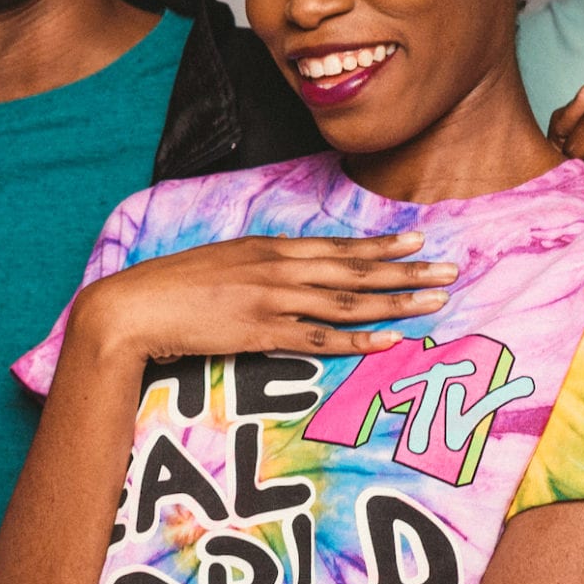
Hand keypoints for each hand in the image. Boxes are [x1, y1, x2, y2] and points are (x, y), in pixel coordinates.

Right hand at [77, 232, 454, 362]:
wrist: (133, 307)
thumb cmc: (170, 287)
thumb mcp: (219, 262)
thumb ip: (255, 266)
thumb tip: (282, 272)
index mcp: (267, 247)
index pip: (336, 246)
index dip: (379, 246)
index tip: (416, 242)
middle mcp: (277, 268)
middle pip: (354, 271)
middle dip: (406, 272)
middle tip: (450, 271)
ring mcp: (271, 300)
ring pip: (348, 302)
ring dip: (397, 303)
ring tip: (435, 302)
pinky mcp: (260, 333)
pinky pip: (319, 339)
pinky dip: (358, 340)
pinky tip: (390, 341)